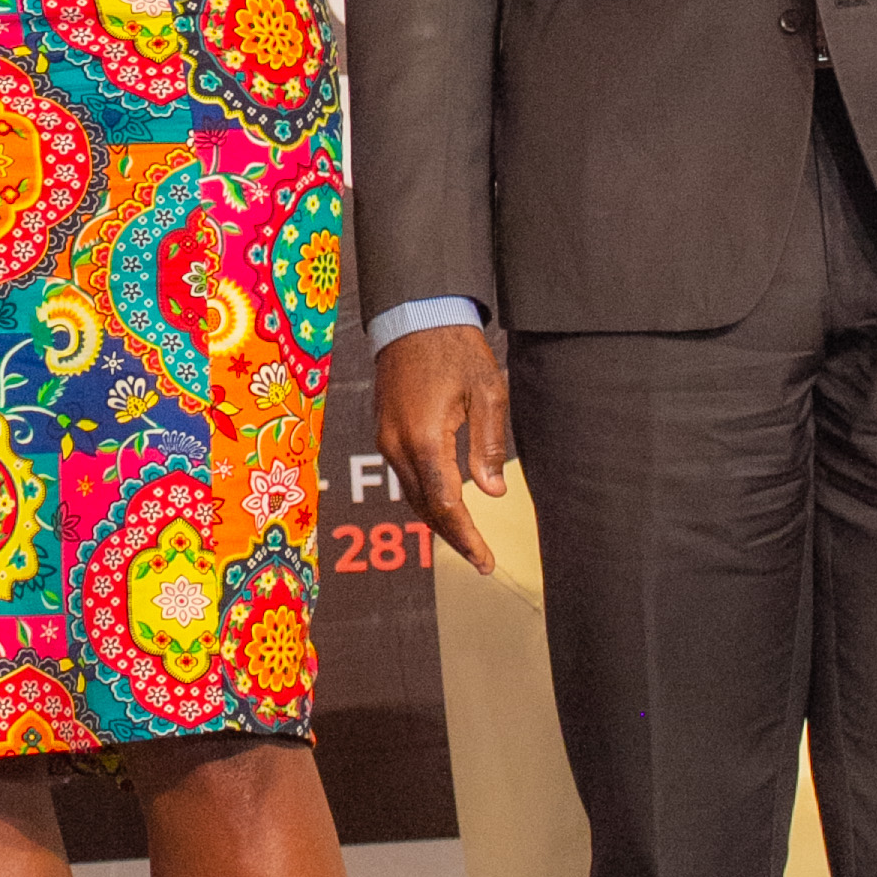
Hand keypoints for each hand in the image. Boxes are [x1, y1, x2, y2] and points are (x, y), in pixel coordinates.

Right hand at [373, 322, 510, 577]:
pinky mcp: (384, 430)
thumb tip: (493, 492)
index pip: (446, 504)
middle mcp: (398, 444)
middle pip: (424, 507)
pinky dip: (425, 495)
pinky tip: (445, 500)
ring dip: (437, 518)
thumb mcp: (487, 393)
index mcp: (425, 438)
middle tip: (481, 559)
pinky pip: (404, 475)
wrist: (414, 314)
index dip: (467, 538)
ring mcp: (385, 438)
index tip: (485, 562)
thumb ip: (488, 445)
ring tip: (467, 537)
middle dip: (453, 536)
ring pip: (411, 494)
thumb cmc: (455, 348)